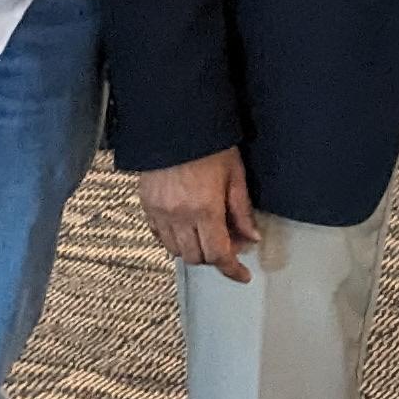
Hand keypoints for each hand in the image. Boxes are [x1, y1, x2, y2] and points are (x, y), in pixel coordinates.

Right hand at [138, 148, 261, 281]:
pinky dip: (174, 240)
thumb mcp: (234, 173)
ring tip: (210, 233)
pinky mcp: (146, 206)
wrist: (174, 124)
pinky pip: (159, 236)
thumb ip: (242, 209)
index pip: (219, 253)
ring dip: (195, 250)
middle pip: (197, 257)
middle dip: (216, 257)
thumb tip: (252, 236)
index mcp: (204, 208)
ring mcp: (159, 212)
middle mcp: (179, 216)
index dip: (232, 269)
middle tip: (232, 242)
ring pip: (176, 250)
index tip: (242, 275)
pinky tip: (187, 228)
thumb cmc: (207, 143)